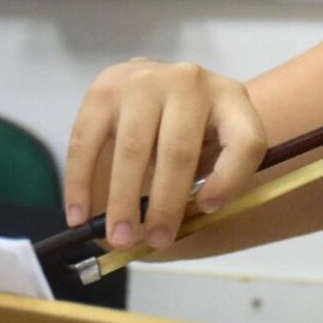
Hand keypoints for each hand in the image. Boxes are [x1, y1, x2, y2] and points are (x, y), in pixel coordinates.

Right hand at [64, 59, 266, 251]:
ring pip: (132, 149)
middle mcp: (189, 82)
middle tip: (156, 241)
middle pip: (179, 150)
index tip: (208, 210)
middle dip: (166, 204)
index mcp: (230, 99)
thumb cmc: (191, 128)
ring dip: (123, 200)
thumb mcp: (216, 144)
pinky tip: (79, 215)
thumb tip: (181, 226)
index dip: (230, 180)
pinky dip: (80, 183)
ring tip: (119, 238)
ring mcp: (143, 81)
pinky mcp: (103, 89)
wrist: (156, 86)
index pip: (244, 141)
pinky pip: (87, 141)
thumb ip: (211, 178)